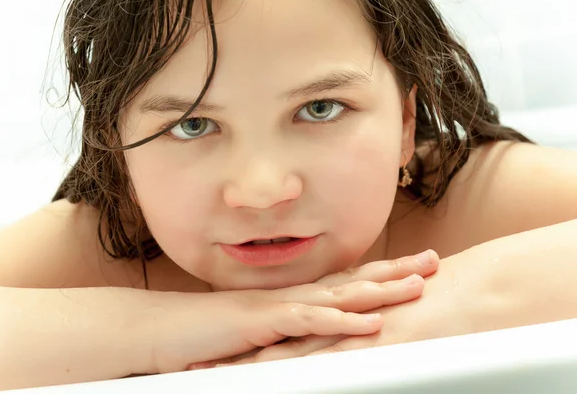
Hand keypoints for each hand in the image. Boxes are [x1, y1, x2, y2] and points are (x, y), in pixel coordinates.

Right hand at [187, 249, 438, 368]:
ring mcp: (278, 306)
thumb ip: (288, 333)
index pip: (346, 281)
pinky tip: (370, 321)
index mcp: (293, 298)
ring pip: (338, 295)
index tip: (414, 266)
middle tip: (433, 261)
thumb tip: (315, 336)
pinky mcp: (262, 322)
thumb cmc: (208, 335)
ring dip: (379, 290)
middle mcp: (292, 295)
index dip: (382, 272)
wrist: (163, 329)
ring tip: (417, 285)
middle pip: (352, 280)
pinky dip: (341, 320)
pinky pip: (308, 320)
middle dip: (395, 270)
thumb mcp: (258, 335)